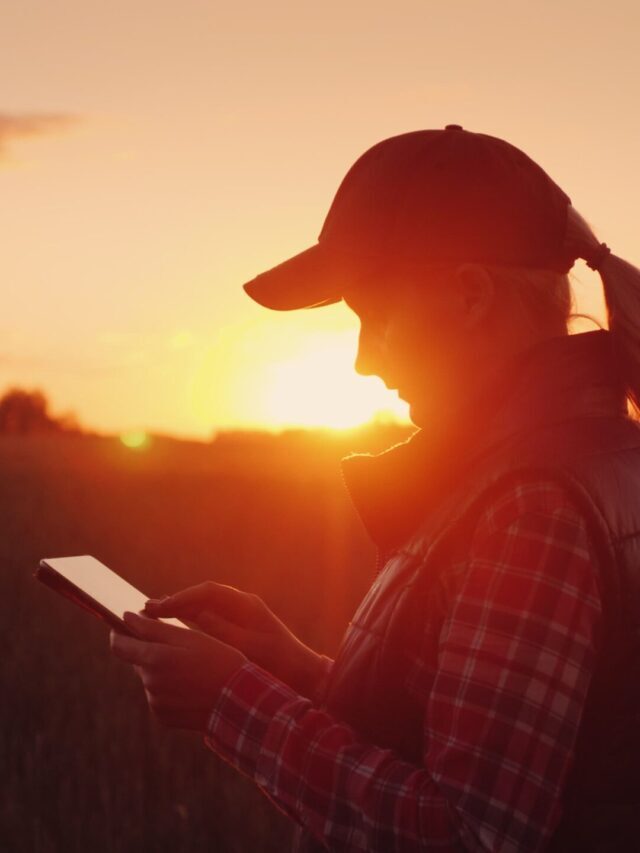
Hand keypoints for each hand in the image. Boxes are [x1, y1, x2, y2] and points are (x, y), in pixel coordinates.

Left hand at [109, 611, 246, 731]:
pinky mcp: (163, 717)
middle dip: (151, 650)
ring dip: (162, 669)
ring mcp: (155, 703)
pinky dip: (169, 688)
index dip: (119, 632)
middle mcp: (149, 683)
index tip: (125, 624)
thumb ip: (153, 627)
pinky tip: (191, 685)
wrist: (239, 702)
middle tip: (179, 646)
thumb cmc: (218, 661)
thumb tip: (126, 617)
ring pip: (150, 678)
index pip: (119, 644)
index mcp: (154, 660)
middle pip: (138, 660)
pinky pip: (159, 696)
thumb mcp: (190, 637)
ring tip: (192, 668)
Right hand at [144, 582, 326, 698]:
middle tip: (147, 610)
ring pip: (201, 609)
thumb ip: (224, 631)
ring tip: (151, 618)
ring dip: (178, 612)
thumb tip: (197, 615)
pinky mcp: (235, 632)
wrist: (303, 678)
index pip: (207, 592)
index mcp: (246, 605)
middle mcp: (240, 607)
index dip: (182, 598)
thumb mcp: (249, 648)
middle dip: (175, 603)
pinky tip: (170, 632)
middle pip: (201, 598)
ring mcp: (237, 619)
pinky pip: (206, 622)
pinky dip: (187, 624)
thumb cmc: (278, 664)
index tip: (159, 608)